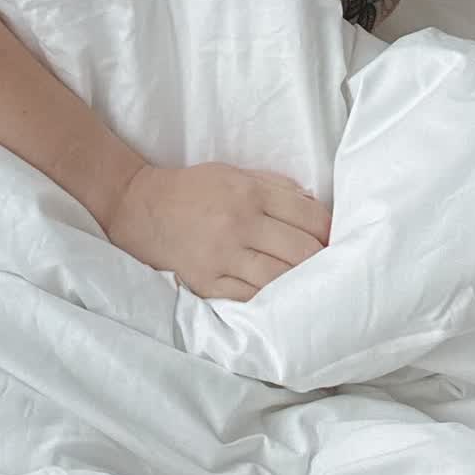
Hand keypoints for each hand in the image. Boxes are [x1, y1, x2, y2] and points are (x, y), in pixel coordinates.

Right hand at [105, 162, 331, 300]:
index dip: (330, 232)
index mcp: (249, 193)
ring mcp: (222, 256)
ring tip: (310, 288)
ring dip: (301, 285)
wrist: (138, 208)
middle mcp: (239, 224)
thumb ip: (275, 187)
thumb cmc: (192, 190)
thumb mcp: (234, 173)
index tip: (336, 241)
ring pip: (280, 279)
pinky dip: (270, 300)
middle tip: (331, 269)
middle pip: (302, 251)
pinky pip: (250, 298)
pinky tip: (280, 300)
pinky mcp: (207, 282)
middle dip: (322, 262)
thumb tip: (315, 207)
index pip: (310, 217)